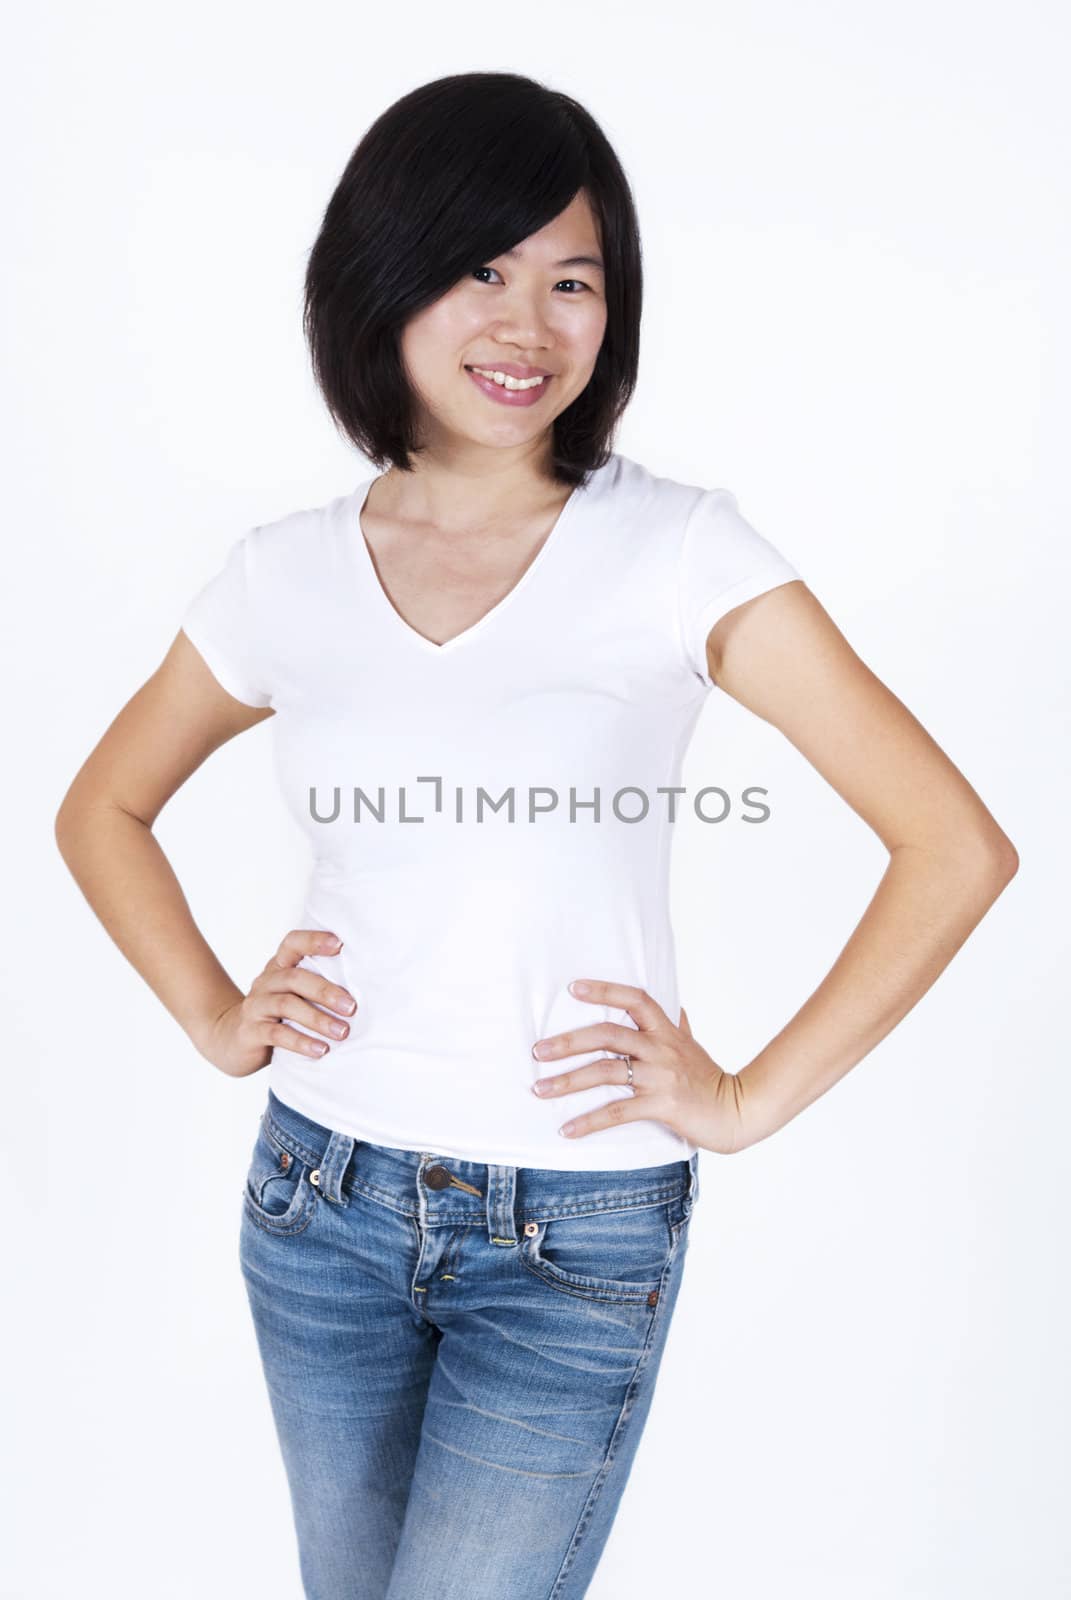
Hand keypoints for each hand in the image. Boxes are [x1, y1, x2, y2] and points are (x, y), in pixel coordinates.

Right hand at [202, 929, 356, 1078]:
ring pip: (286, 1005)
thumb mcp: (294, 995)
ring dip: (317, 1019)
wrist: (232, 1040)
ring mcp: (255, 1006)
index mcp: (279, 967)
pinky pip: (276, 1034)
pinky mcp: (250, 1031)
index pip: (293, 943)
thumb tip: (368, 988)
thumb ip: (316, 986)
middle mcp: (266, 982)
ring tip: (342, 1033)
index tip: (341, 944)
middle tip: (352, 1007)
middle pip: (294, 978)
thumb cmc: (277, 1015)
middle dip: (326, 991)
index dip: (314, 940)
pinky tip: (320, 1050)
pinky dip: (301, 1042)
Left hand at [531, 979, 754, 1154]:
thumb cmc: (709, 1078)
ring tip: (539, 1089)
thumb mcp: (692, 1044)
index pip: (635, 999)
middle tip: (538, 1050)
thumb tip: (674, 1006)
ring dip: (568, 1081)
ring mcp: (660, 1077)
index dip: (605, 990)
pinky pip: (617, 1111)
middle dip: (569, 1041)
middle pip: (608, 1034)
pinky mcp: (661, 1105)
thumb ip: (678, 1025)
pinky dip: (589, 1121)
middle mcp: (660, 1049)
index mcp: (666, 1030)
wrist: (736, 1111)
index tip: (573, 988)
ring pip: (606, 1071)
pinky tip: (567, 1129)